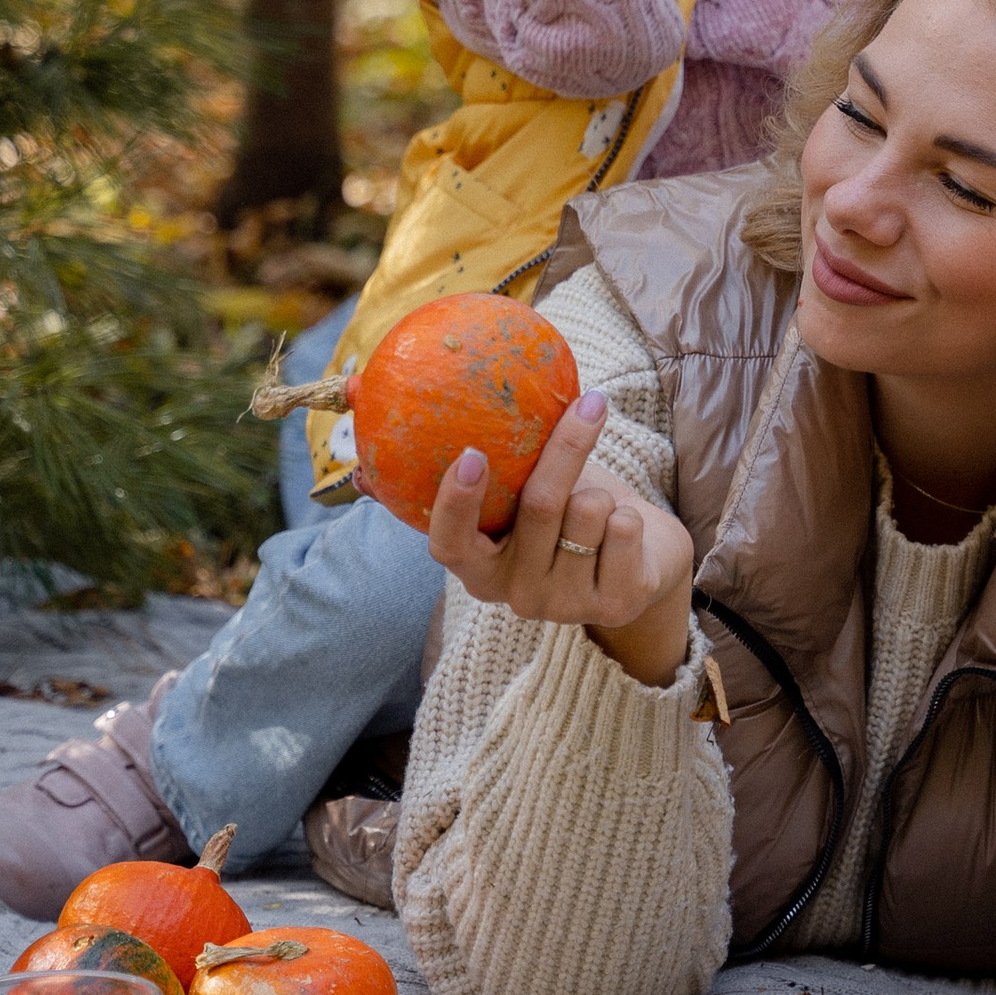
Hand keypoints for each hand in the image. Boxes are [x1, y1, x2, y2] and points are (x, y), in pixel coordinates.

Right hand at [425, 388, 697, 687]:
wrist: (642, 562)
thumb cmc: (565, 512)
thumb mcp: (512, 485)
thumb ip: (456, 454)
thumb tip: (353, 389)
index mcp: (478, 567)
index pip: (450, 544)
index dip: (456, 503)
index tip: (471, 455)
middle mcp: (515, 594)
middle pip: (539, 506)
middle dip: (566, 449)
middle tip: (587, 403)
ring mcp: (564, 605)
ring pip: (587, 512)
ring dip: (602, 492)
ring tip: (598, 504)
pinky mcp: (615, 605)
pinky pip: (623, 530)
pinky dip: (630, 514)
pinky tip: (625, 530)